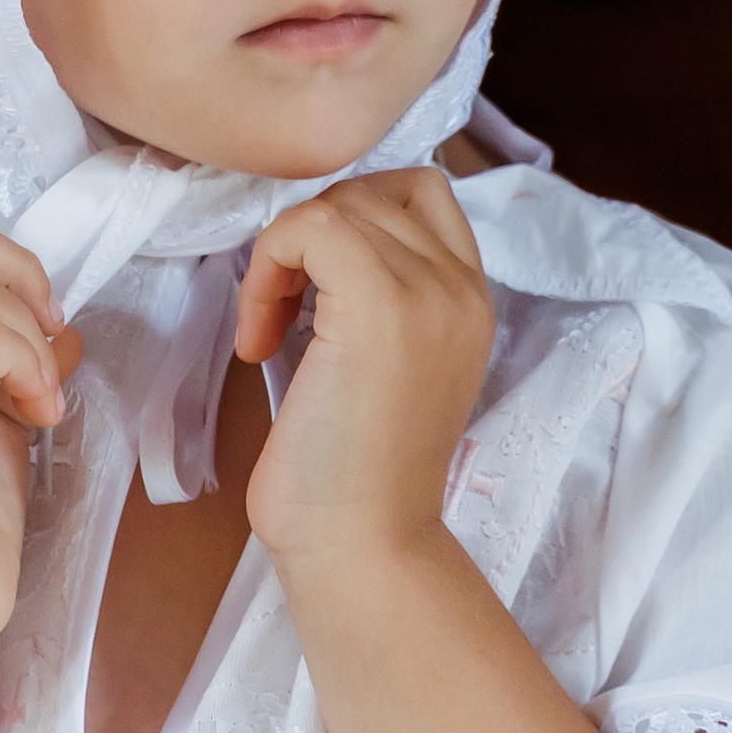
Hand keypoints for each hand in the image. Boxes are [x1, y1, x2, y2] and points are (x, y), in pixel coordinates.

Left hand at [235, 168, 492, 571]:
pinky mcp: (380, 303)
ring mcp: (428, 291)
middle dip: (311, 234)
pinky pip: (308, 227)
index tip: (311, 291)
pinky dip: (267, 268)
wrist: (363, 543)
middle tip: (282, 310)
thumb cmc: (356, 475)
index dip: (352, 219)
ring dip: (282, 256)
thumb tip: (314, 245)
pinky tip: (259, 339)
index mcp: (472, 300)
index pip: (419, 193)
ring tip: (268, 328)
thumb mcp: (385, 365)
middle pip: (374, 190)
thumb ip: (377, 299)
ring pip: (337, 206)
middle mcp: (463, 286)